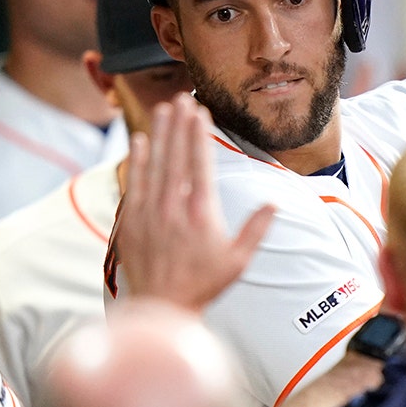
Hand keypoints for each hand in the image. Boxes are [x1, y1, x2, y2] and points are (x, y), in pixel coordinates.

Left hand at [104, 93, 274, 313]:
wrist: (161, 308)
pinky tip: (139, 140)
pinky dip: (136, 160)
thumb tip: (274, 204)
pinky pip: (134, 182)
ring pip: (154, 164)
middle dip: (179, 124)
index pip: (200, 164)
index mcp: (201, 214)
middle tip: (182, 98)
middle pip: (176, 156)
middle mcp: (173, 208)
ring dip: (159, 134)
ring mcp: (149, 213)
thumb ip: (256, 230)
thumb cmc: (203, 286)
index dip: (199, 135)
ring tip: (163, 109)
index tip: (200, 113)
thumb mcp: (238, 261)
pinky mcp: (130, 221)